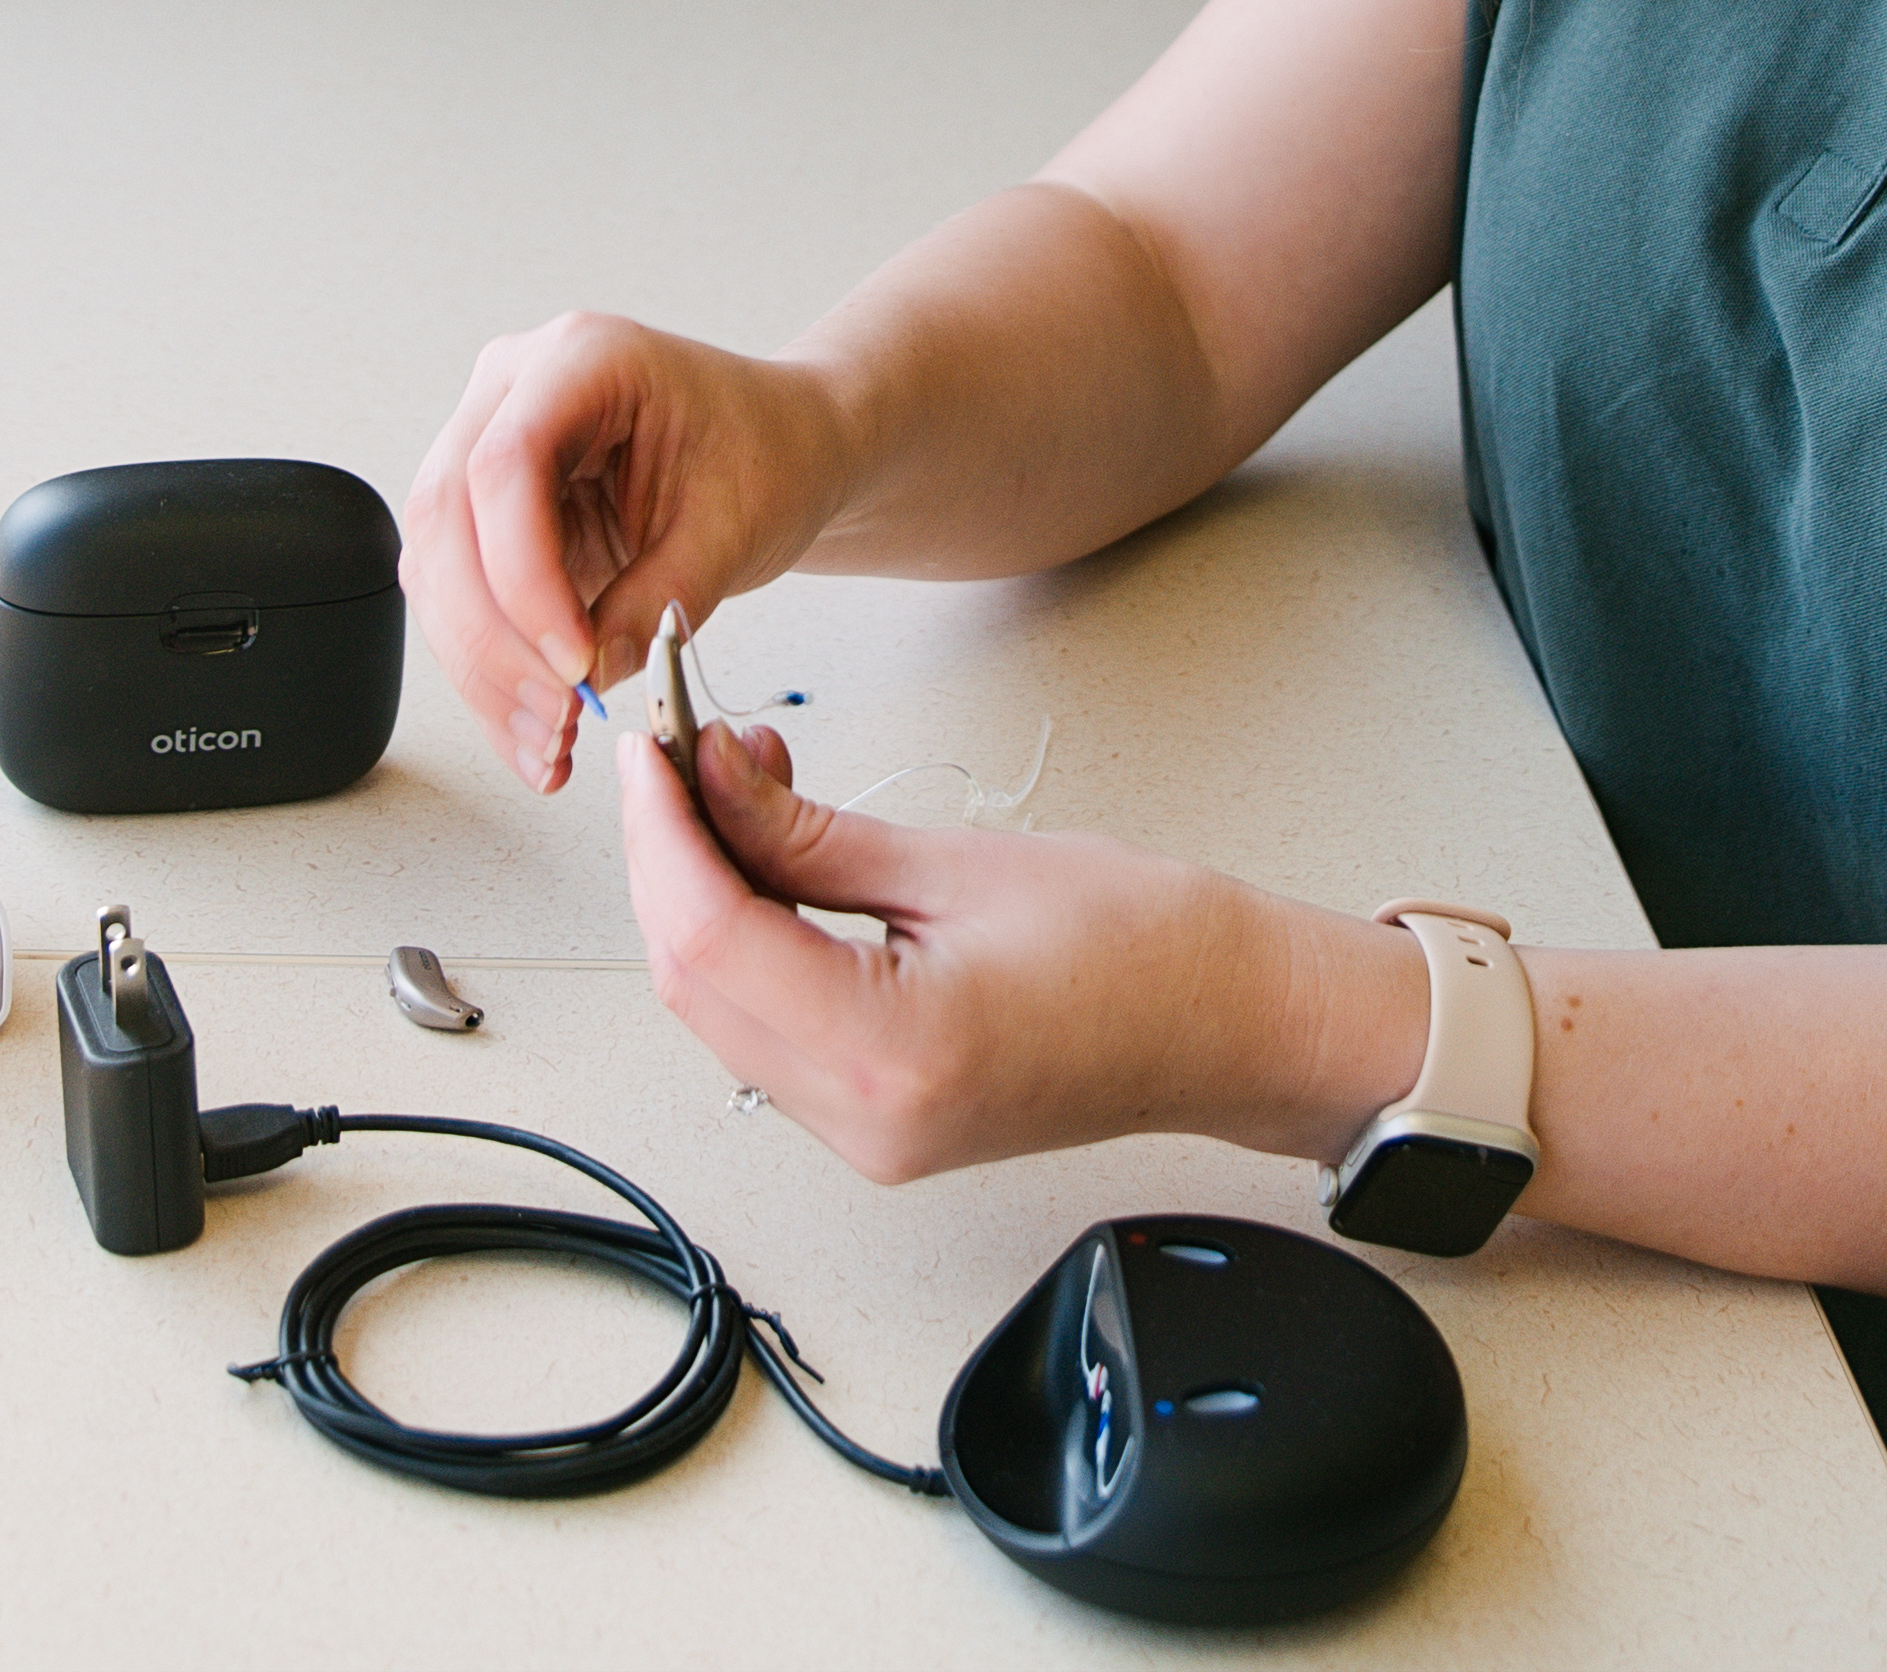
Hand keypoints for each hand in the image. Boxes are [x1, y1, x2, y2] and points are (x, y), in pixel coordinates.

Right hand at [403, 312, 854, 789]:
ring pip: (438, 568)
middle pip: (450, 516)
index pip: (506, 465)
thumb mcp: (736, 525)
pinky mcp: (488, 513)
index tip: (571, 660)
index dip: (523, 575)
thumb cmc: (767, 452)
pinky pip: (459, 597)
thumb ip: (662, 597)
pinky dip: (491, 671)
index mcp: (583, 359)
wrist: (780, 448)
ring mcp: (488, 446)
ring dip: (484, 669)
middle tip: (555, 716)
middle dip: (495, 637)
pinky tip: (532, 726)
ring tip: (547, 741)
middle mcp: (515, 391)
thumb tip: (591, 676)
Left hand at [614, 717, 1421, 1185]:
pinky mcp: (876, 1122)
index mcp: (892, 1054)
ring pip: (716, 1011)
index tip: (653, 752)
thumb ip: (813, 831)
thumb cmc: (1147, 946)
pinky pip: (765, 1031)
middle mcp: (863, 1118)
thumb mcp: (963, 863)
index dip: (663, 834)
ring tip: (727, 793)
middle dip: (669, 858)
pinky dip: (744, 944)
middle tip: (680, 756)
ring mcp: (866, 1134)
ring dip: (699, 897)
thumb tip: (712, 779)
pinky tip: (759, 866)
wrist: (1233, 1024)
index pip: (708, 940)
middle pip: (693, 983)